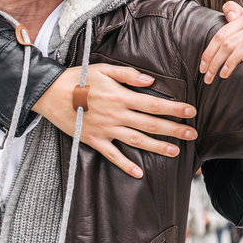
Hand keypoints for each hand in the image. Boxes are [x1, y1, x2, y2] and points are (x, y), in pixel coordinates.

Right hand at [32, 65, 196, 177]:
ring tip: (175, 152)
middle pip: (151, 124)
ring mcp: (106, 130)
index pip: (155, 104)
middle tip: (193, 134)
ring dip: (158, 147)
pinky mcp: (93, 140)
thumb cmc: (78, 78)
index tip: (191, 111)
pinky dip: (125, 165)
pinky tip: (139, 173)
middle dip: (174, 129)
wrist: (50, 94)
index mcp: (121, 97)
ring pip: (137, 141)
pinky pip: (112, 155)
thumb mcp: (103, 69)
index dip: (175, 108)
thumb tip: (150, 81)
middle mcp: (117, 115)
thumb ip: (128, 75)